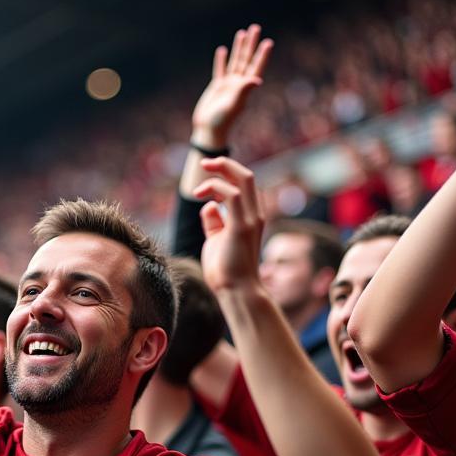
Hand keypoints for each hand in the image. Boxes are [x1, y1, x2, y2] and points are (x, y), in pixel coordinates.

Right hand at [191, 25, 272, 146]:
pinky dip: (222, 60)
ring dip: (239, 48)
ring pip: (235, 62)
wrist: (208, 130)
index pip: (255, 67)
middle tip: (255, 28)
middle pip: (246, 59)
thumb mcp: (233, 105)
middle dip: (251, 44)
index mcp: (244, 88)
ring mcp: (228, 85)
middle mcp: (238, 84)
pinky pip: (220, 70)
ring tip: (242, 33)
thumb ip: (243, 91)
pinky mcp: (217, 87)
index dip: (262, 55)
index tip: (268, 42)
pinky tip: (223, 51)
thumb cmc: (221, 121)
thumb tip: (257, 79)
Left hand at [195, 157, 268, 293]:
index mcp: (250, 217)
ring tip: (200, 177)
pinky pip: (232, 195)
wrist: (236, 292)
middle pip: (247, 175)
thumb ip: (214, 222)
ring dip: (221, 169)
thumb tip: (209, 206)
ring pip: (244, 178)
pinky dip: (216, 188)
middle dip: (225, 164)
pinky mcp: (241, 227)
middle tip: (205, 163)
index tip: (205, 180)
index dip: (226, 175)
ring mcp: (250, 220)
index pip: (244, 185)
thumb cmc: (225, 270)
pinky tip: (201, 196)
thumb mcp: (216, 240)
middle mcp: (254, 214)